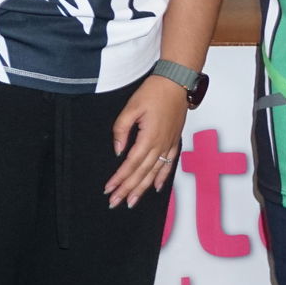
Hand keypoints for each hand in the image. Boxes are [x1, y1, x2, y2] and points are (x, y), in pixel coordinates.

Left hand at [105, 76, 187, 208]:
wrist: (177, 82)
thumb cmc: (154, 91)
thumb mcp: (131, 107)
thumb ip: (121, 129)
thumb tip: (118, 150)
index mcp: (148, 138)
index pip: (130, 164)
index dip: (119, 178)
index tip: (109, 189)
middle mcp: (160, 144)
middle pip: (142, 173)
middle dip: (128, 189)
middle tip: (115, 202)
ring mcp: (169, 144)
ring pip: (155, 172)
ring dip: (143, 188)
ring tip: (132, 201)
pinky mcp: (174, 140)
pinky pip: (169, 163)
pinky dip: (163, 177)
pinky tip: (157, 187)